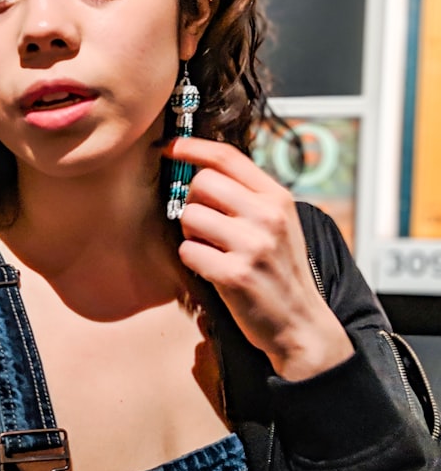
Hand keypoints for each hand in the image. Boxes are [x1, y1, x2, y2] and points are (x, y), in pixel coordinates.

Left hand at [165, 137, 353, 380]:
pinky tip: (212, 270)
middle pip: (201, 182)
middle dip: (192, 201)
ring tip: (213, 250)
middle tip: (204, 225)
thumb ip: (247, 196)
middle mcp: (267, 216)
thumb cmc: (281, 272)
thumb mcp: (278, 224)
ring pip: (189, 216)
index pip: (227, 157)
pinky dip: (193, 260)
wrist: (300, 323)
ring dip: (191, 233)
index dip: (192, 147)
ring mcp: (252, 245)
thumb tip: (202, 170)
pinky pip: (187, 251)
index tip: (170, 147)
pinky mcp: (234, 274)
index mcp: (277, 199)